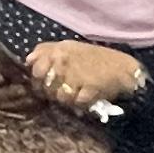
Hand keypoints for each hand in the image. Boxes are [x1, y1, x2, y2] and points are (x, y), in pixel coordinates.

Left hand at [26, 41, 145, 109]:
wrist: (125, 69)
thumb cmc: (96, 58)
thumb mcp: (71, 48)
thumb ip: (47, 51)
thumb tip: (28, 59)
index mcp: (60, 50)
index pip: (35, 69)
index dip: (38, 80)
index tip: (45, 84)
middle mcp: (65, 62)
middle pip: (46, 87)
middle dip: (52, 93)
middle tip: (64, 92)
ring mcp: (77, 76)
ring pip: (60, 98)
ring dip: (68, 100)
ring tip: (78, 95)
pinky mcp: (89, 89)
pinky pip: (77, 103)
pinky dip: (82, 104)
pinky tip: (88, 99)